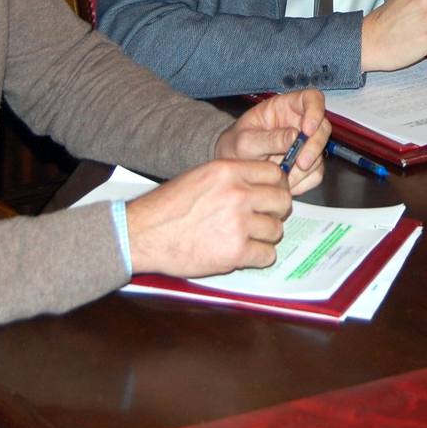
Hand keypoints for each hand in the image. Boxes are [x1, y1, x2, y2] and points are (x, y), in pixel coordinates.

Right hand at [124, 158, 292, 276]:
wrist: (144, 234)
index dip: (276, 186)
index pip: (275, 173)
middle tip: (262, 218)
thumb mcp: (201, 176)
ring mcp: (239, 223)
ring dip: (265, 236)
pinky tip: (242, 253)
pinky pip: (267, 255)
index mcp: (229, 171)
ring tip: (246, 237)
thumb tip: (263, 184)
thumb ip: (233, 178)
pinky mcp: (236, 252)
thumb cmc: (168, 207)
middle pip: (282, 201)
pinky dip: (258, 257)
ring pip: (276, 230)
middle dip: (275, 211)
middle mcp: (238, 194)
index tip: (270, 195)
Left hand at [217, 89, 328, 194]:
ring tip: (283, 176)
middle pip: (322, 128)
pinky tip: (286, 182)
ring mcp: (304, 145)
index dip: (315, 111)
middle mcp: (299, 123)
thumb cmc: (235, 145)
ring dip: (306, 168)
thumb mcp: (245, 140)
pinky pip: (316, 173)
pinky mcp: (306, 164)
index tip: (307, 130)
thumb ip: (268, 138)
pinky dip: (304, 181)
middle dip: (314, 147)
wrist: (231, 168)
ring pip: (320, 154)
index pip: (311, 99)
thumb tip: (294, 137)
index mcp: (285, 107)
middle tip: (300, 162)